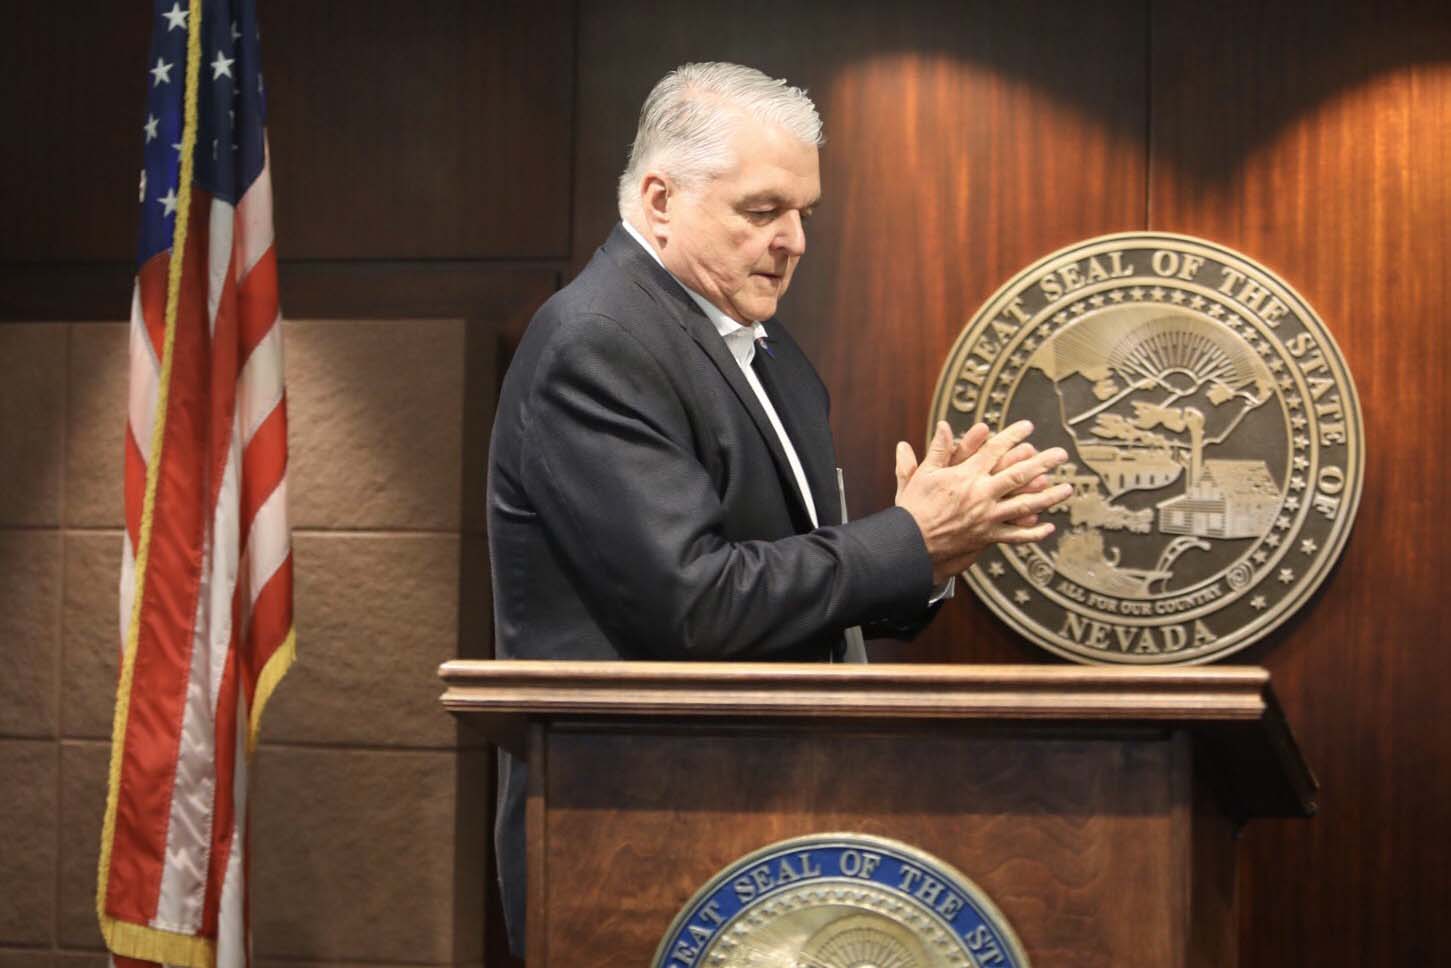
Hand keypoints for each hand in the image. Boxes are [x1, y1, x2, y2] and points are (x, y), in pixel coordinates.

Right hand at [894, 420, 1072, 583]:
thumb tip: (944, 425)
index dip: (1013, 436)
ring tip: (1068, 488)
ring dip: (1049, 496)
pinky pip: (1015, 535)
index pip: (995, 450)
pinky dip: (1033, 532)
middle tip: (1061, 454)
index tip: (1028, 427)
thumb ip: (938, 449)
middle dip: (1043, 463)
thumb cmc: (914, 508)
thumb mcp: (922, 474)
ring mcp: (987, 517)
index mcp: (966, 476)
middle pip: (1019, 475)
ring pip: (1025, 505)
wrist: (911, 544)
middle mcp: (981, 494)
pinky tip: (1049, 527)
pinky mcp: (987, 537)